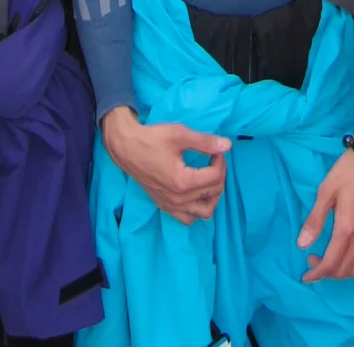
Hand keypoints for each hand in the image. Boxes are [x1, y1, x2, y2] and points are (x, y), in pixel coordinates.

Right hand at [102, 106, 231, 224]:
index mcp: (182, 182)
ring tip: (210, 178)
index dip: (221, 161)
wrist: (126, 147)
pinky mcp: (164, 207)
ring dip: (212, 196)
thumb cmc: (152, 139)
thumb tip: (227, 145)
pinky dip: (197, 208)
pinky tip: (196, 192)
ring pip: (204, 212)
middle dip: (219, 174)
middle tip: (213, 159)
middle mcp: (177, 199)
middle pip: (213, 193)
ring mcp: (170, 206)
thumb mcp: (180, 134)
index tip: (215, 150)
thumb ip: (205, 142)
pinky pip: (187, 218)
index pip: (215, 177)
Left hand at [297, 113, 353, 281]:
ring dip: (339, 269)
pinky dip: (350, 261)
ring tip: (324, 257)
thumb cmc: (346, 171)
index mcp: (347, 228)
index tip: (304, 275)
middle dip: (326, 273)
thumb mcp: (325, 191)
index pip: (331, 264)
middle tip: (311, 262)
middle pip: (345, 270)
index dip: (316, 274)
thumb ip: (315, 220)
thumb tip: (302, 244)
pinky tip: (339, 249)